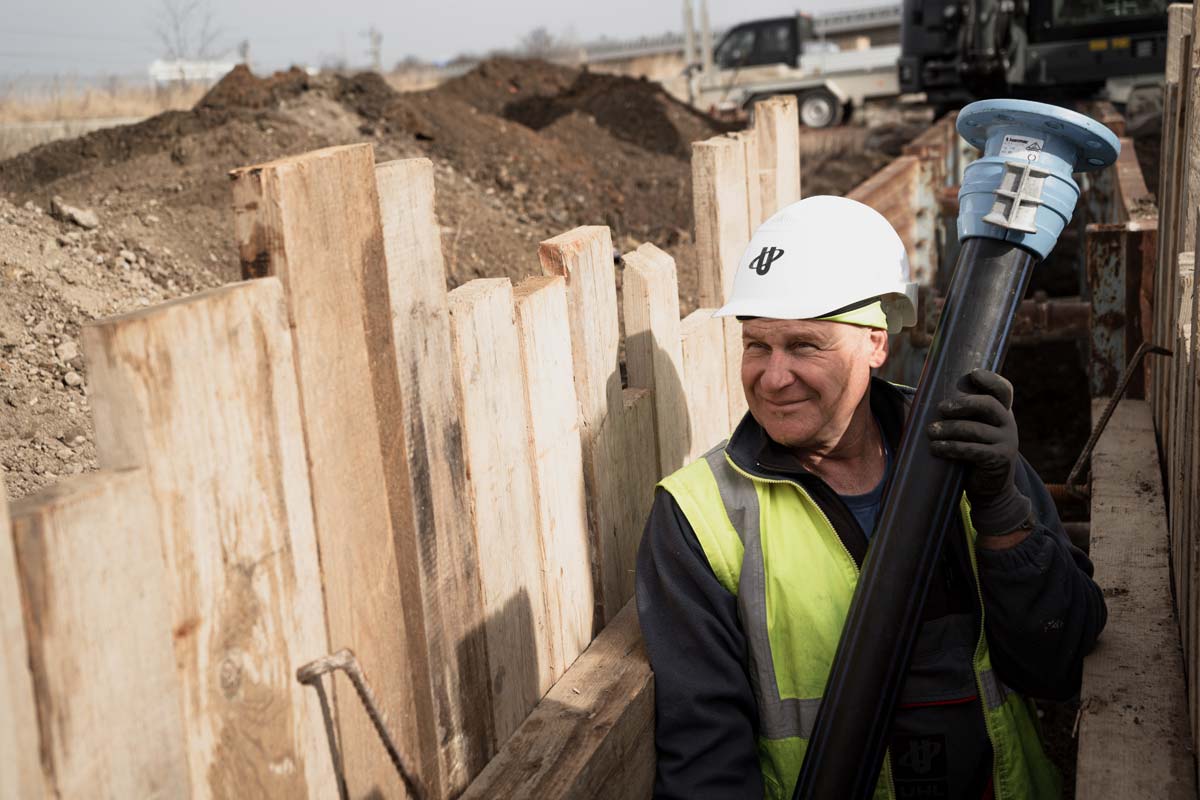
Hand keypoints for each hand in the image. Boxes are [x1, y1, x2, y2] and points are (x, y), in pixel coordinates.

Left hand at [925, 369, 1032, 535]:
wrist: (991, 491)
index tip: (972, 375)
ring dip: (950, 429)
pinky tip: (936, 448)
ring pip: (976, 429)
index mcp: (1001, 412)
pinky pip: (973, 450)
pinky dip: (952, 448)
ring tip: (930, 432)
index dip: (991, 379)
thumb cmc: (973, 456)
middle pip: (988, 404)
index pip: (1003, 390)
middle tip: (940, 409)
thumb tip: (925, 399)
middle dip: (962, 404)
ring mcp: (1007, 441)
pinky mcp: (1000, 459)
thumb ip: (962, 417)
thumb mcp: (973, 432)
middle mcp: (1008, 423)